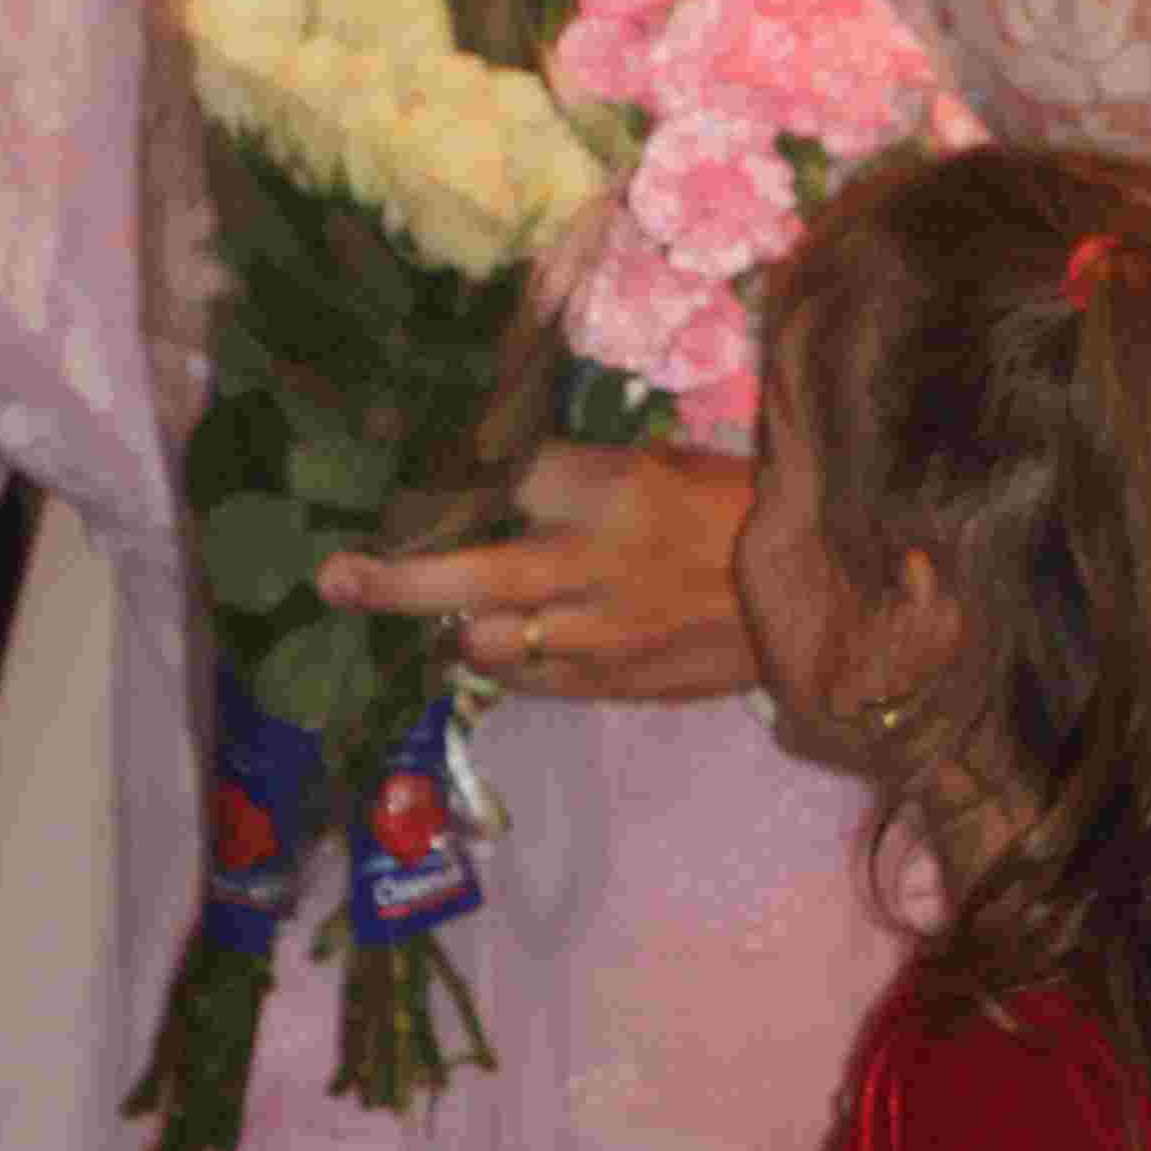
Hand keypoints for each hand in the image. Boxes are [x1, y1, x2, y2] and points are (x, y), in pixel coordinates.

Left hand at [316, 437, 757, 705]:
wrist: (815, 598)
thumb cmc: (737, 511)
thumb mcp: (664, 464)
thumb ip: (581, 477)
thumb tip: (501, 480)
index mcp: (614, 492)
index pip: (504, 477)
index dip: (459, 480)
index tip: (426, 479)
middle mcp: (595, 566)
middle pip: (468, 575)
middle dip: (394, 579)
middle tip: (335, 576)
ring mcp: (600, 636)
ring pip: (486, 641)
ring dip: (461, 624)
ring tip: (460, 608)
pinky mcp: (612, 685)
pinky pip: (528, 679)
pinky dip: (508, 659)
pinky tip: (509, 641)